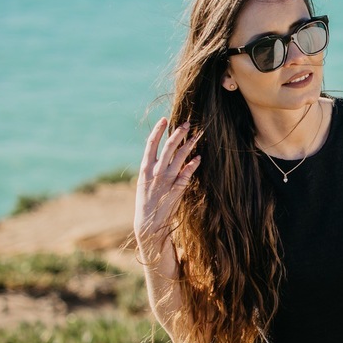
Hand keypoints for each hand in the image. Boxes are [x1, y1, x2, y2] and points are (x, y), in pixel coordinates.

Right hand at [134, 118, 199, 255]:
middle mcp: (155, 172)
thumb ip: (152, 167)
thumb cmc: (146, 200)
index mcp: (145, 168)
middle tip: (187, 123)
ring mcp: (167, 180)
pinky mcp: (177, 189)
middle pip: (168, 147)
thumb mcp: (144, 181)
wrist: (148, 223)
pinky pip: (187, 174)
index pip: (151, 144)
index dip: (158, 130)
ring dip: (189, 145)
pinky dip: (193, 164)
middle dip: (178, 134)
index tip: (164, 119)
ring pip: (179, 158)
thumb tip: (161, 152)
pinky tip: (198, 157)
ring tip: (197, 135)